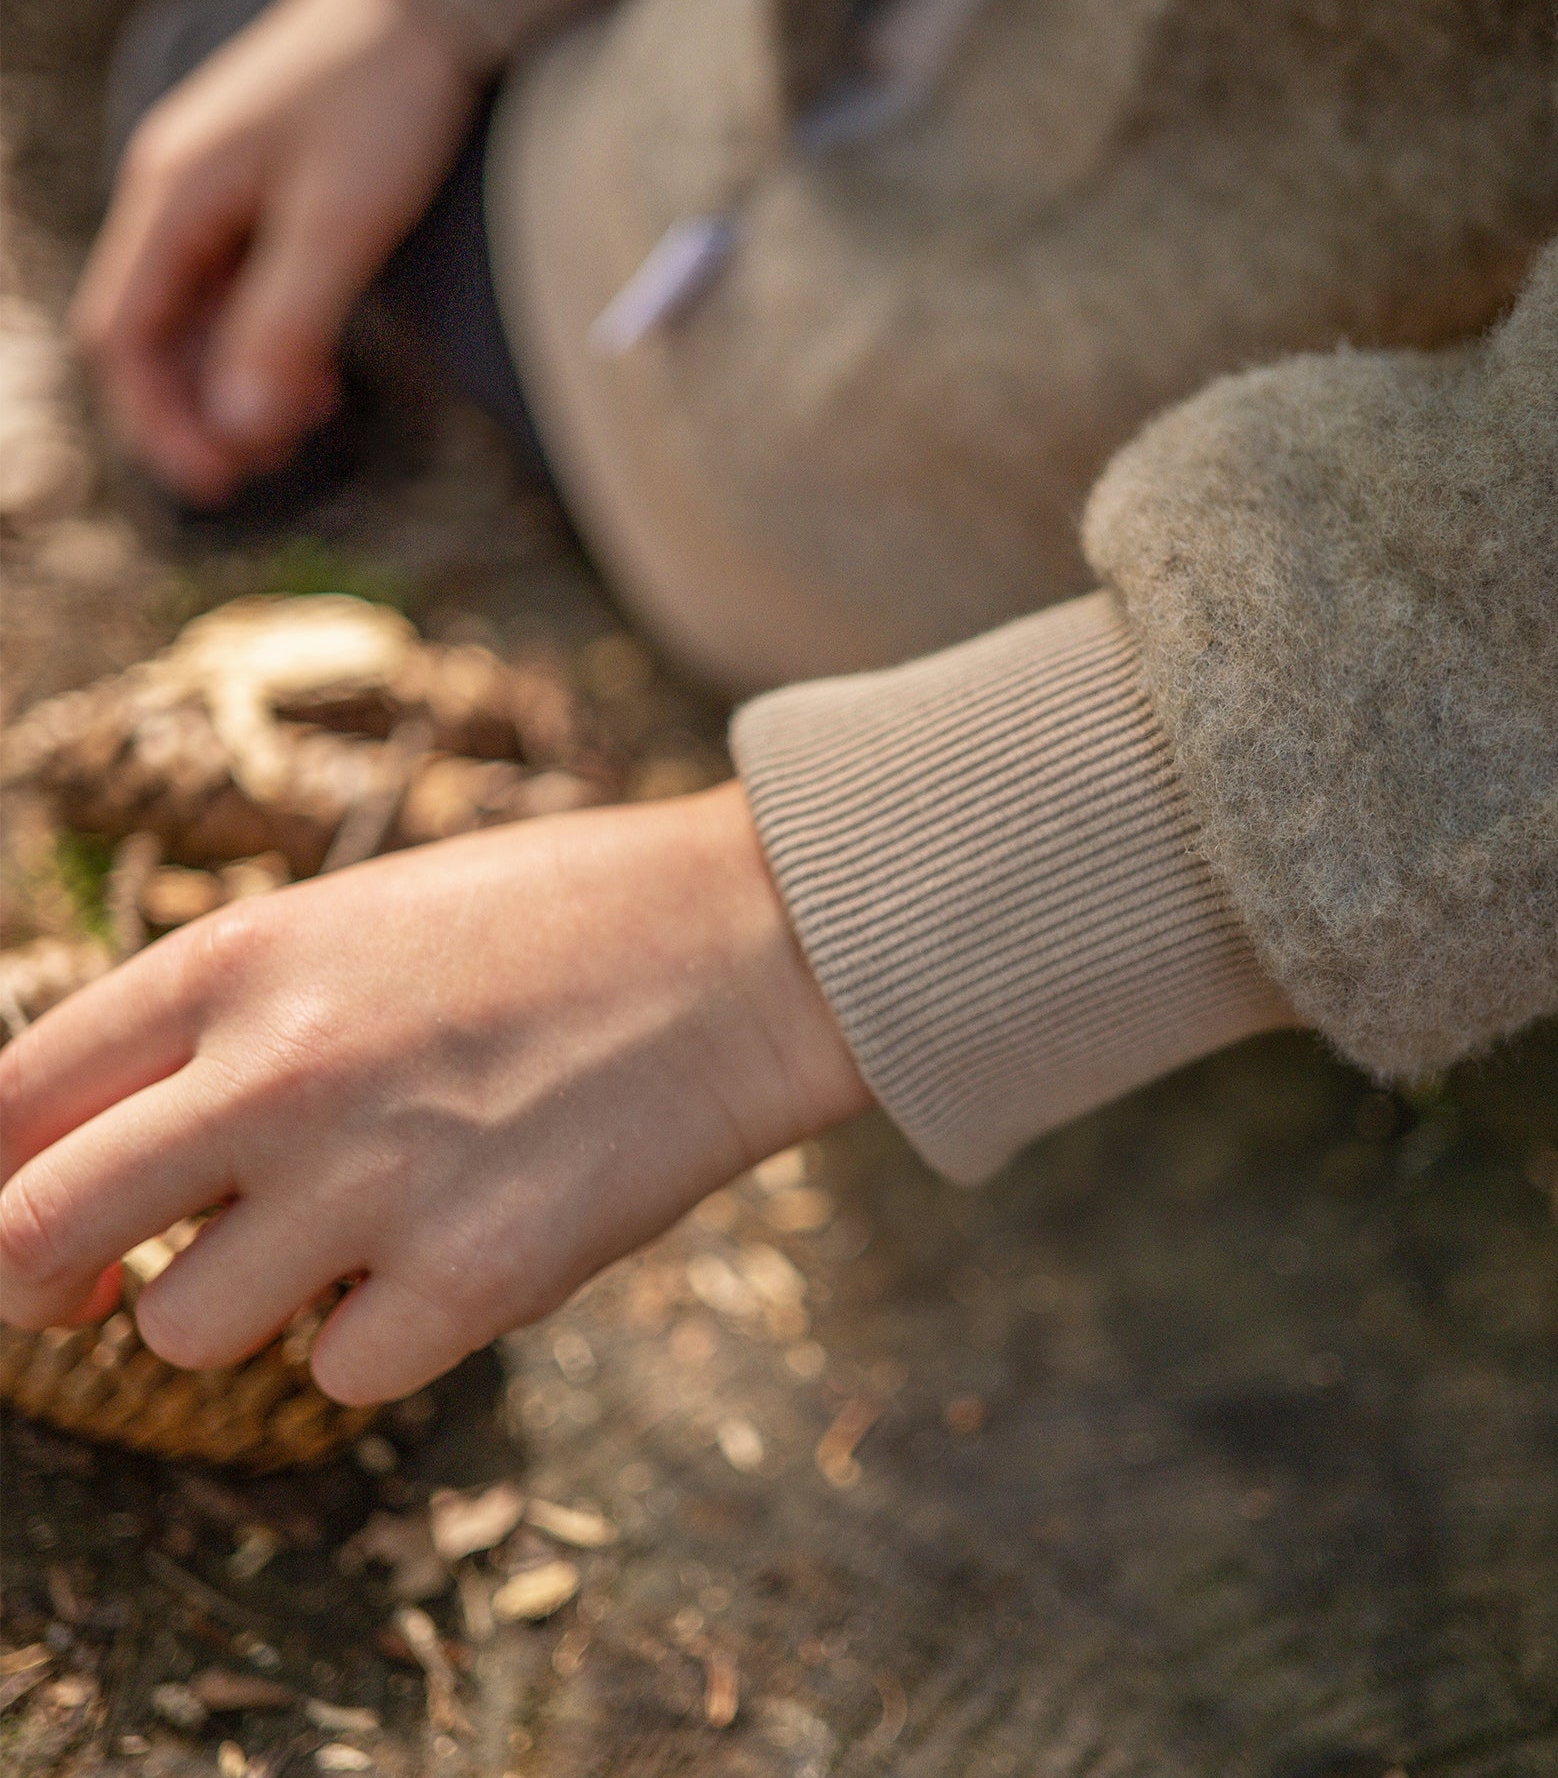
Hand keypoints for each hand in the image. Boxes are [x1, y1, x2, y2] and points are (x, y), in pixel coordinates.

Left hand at [0, 785, 869, 1403]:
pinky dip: (377, 1336)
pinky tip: (450, 1255)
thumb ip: (217, 1028)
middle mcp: (280, 1073)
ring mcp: (375, 1180)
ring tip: (343, 1239)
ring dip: (241, 1305)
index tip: (26, 1226)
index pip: (6, 1103)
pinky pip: (336, 1374)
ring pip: (178, 1330)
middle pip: (32, 1232)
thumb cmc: (549, 922)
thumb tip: (107, 1161)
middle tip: (78, 1297)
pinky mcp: (476, 1278)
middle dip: (34, 1285)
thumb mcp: (352, 924)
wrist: (745, 944)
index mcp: (237, 962)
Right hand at [72, 0, 481, 500]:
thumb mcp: (339, 225)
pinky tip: (315, 385)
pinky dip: (269, 347)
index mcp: (172, 199)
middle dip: (202, 411)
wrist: (430, 8)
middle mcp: (178, 199)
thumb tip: (238, 427)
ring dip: (239, 386)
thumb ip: (283, 327)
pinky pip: (241, 292)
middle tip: (269, 465)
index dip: (159, 421)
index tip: (218, 482)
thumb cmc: (383, 98)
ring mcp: (217, 197)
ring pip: (201, 320)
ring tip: (302, 429)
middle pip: (155, 337)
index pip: (124, 338)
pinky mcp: (263, 198)